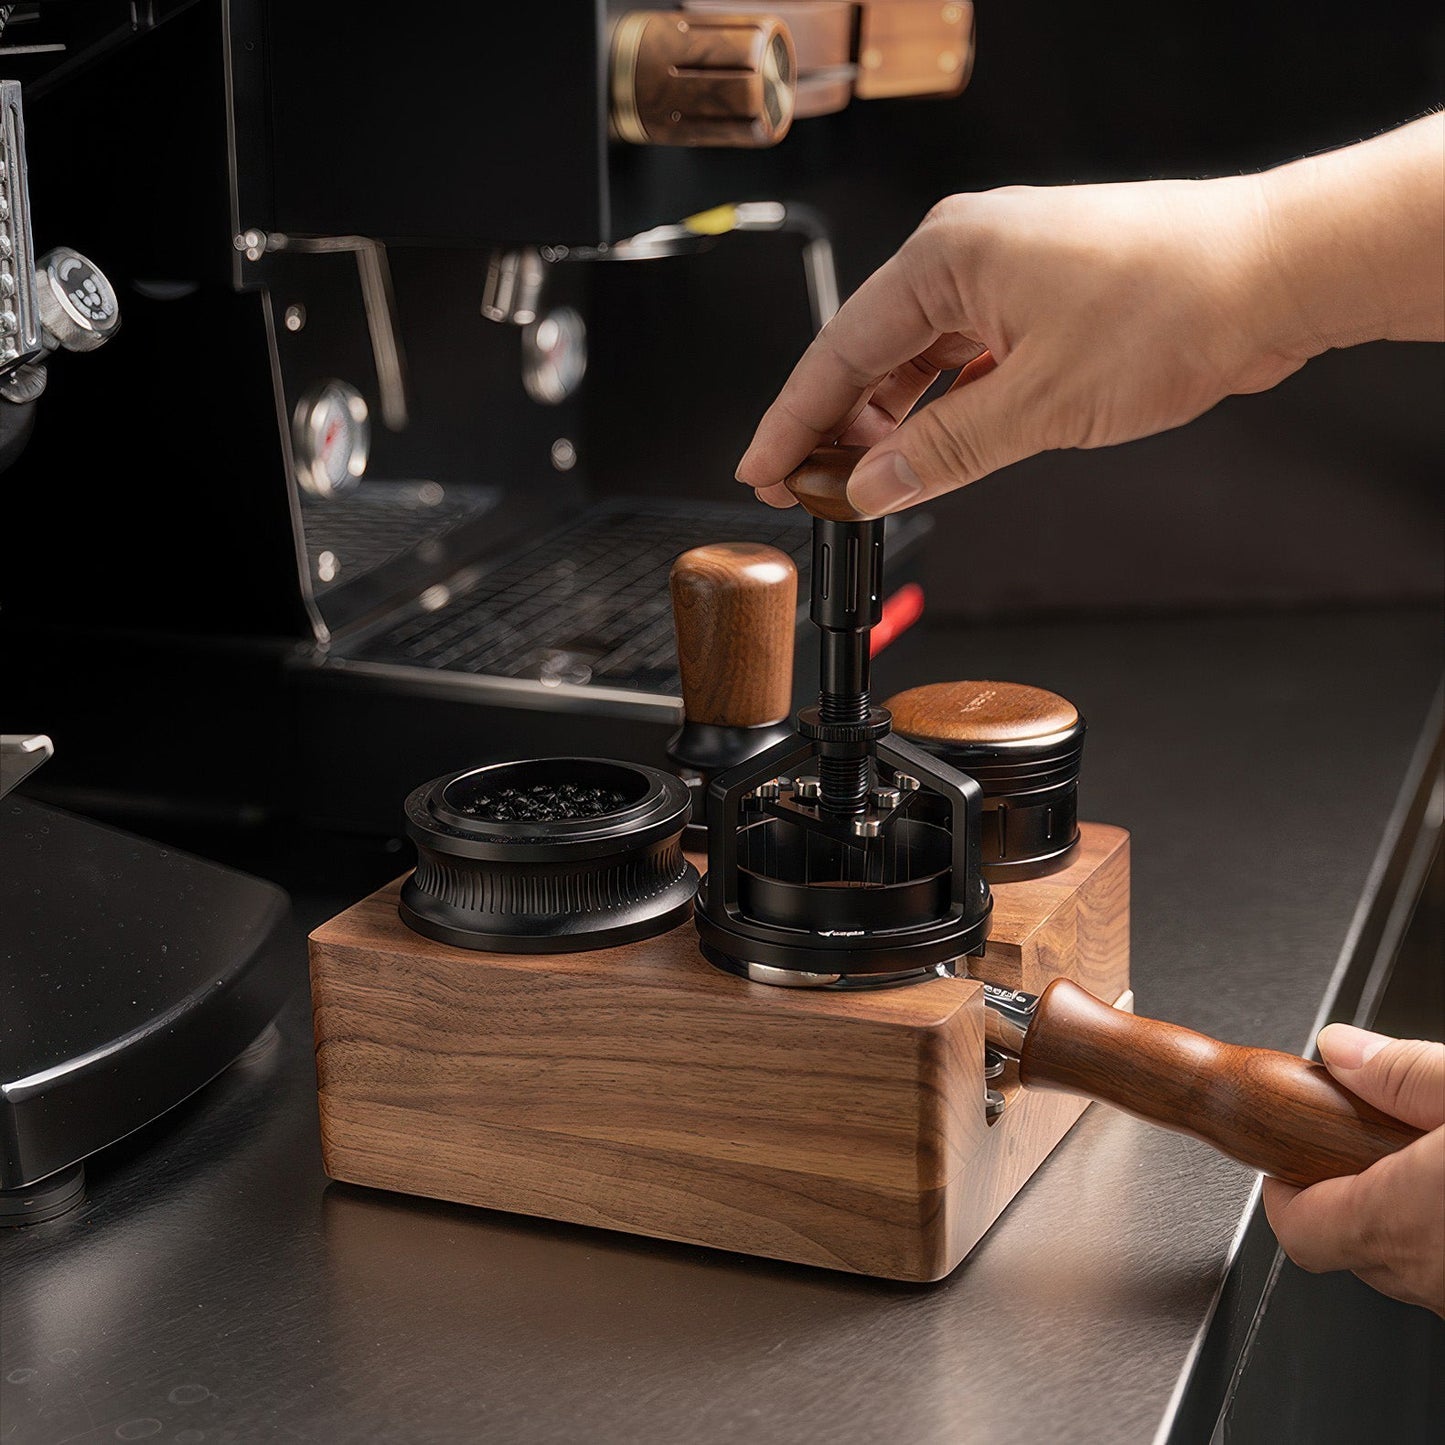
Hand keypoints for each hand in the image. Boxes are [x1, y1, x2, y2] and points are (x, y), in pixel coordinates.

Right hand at [736, 116, 1444, 516]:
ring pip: (921, 362)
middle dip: (839, 428)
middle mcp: (967, 256)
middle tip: (814, 493)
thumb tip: (872, 485)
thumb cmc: (1171, 307)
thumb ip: (941, 451)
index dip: (792, 421)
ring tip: (870, 484)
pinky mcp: (1044, 299)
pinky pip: (968, 361)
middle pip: (871, 355)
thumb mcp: (1036, 404)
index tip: (761, 471)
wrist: (1278, 273)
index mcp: (945, 259)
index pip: (838, 351)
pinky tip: (933, 451)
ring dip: (894, 424)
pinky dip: (945, 409)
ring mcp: (1007, 276)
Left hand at [1262, 1025, 1444, 1315]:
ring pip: (1407, 1266)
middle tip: (1364, 1148)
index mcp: (1402, 1217)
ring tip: (1424, 1163)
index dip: (1282, 1191)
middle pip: (1350, 1246)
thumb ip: (1403, 1074)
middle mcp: (1430, 1276)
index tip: (1284, 1159)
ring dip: (1406, 1219)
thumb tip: (1341, 1051)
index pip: (1298, 1226)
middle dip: (1348, 1194)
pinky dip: (1443, 1236)